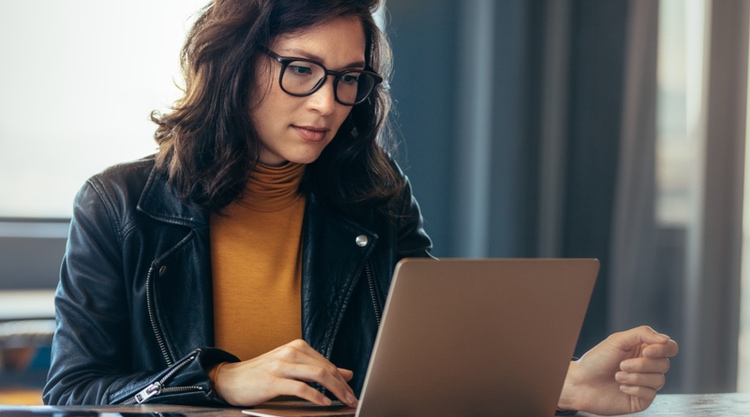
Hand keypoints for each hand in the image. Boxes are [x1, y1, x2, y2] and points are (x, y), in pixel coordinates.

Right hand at [212, 339, 357, 407]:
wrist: (230, 379)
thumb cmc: (262, 375)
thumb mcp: (292, 368)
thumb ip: (318, 369)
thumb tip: (347, 374)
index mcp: (297, 347)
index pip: (328, 363)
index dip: (343, 380)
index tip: (352, 393)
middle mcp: (291, 352)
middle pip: (326, 369)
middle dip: (343, 386)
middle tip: (353, 400)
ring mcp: (281, 365)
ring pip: (318, 375)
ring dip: (335, 390)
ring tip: (343, 402)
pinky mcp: (273, 380)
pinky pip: (300, 388)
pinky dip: (316, 396)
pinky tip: (324, 403)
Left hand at [557, 325, 678, 414]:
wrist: (580, 383)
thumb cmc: (596, 360)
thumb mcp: (618, 340)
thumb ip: (643, 334)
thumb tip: (666, 340)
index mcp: (643, 349)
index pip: (669, 347)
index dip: (663, 349)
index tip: (646, 352)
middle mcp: (647, 366)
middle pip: (664, 364)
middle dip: (642, 365)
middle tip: (621, 365)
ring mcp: (646, 383)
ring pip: (659, 380)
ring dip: (636, 377)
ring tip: (617, 375)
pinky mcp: (642, 399)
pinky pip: (650, 394)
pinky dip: (634, 389)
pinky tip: (621, 387)